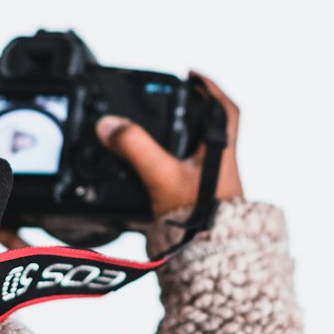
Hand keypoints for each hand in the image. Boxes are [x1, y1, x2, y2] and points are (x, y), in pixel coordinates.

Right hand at [94, 71, 243, 219]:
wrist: (210, 259)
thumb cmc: (199, 217)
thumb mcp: (162, 175)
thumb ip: (135, 147)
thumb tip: (110, 124)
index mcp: (219, 147)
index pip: (223, 107)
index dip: (208, 86)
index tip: (190, 74)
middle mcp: (219, 161)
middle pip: (207, 125)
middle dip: (186, 110)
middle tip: (164, 99)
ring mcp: (210, 181)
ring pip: (194, 148)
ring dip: (176, 137)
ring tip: (151, 129)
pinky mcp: (197, 198)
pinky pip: (183, 169)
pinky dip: (167, 161)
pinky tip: (150, 166)